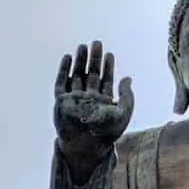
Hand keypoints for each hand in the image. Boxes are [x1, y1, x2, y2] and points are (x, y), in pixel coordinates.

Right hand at [54, 41, 133, 165]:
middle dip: (94, 59)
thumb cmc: (106, 133)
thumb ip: (127, 95)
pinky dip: (63, 70)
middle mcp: (88, 100)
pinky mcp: (61, 102)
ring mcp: (74, 100)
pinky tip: (68, 57)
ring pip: (76, 76)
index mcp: (103, 103)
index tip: (110, 54)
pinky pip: (61, 83)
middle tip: (97, 43)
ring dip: (79, 61)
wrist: (86, 145)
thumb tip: (128, 78)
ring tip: (83, 46)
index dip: (108, 67)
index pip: (106, 81)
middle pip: (91, 75)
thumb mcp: (124, 113)